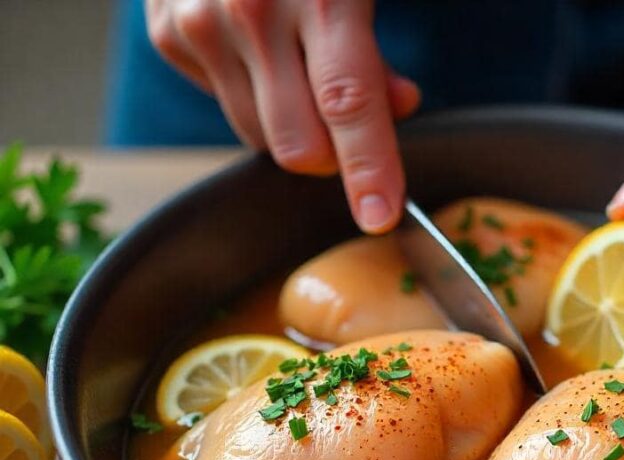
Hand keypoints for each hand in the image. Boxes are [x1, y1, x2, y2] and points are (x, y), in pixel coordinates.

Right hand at [146, 0, 419, 233]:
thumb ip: (376, 49)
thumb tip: (398, 107)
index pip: (348, 103)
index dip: (369, 168)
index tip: (379, 217)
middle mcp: (249, 14)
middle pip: (297, 146)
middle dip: (330, 155)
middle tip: (346, 124)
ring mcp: (199, 25)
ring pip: (257, 139)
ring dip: (290, 124)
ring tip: (297, 66)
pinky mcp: (167, 35)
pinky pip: (224, 105)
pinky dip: (251, 93)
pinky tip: (256, 47)